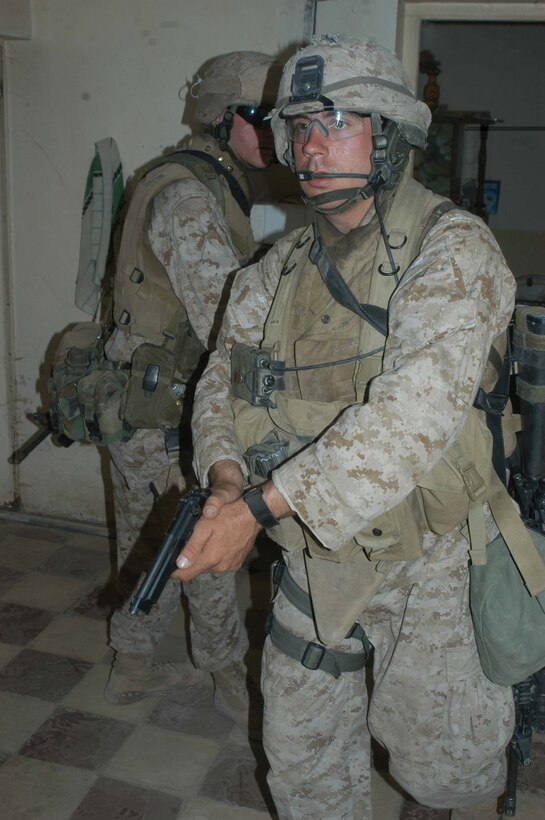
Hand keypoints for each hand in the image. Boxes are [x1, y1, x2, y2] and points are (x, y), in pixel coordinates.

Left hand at [171, 460, 259, 580]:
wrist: (252, 515)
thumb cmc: (228, 516)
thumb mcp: (204, 526)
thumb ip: (192, 547)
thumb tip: (180, 564)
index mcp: (210, 559)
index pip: (186, 575)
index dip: (176, 572)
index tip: (171, 567)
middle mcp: (220, 567)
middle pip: (198, 570)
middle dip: (192, 560)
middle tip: (192, 543)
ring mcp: (230, 566)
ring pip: (210, 566)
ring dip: (205, 557)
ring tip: (208, 540)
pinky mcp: (237, 563)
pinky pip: (221, 564)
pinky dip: (217, 556)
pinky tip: (219, 543)